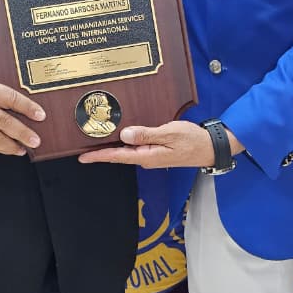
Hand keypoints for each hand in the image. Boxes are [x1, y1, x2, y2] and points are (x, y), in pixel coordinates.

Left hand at [78, 120, 242, 168]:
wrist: (210, 147)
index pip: (118, 156)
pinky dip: (125, 143)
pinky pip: (136, 148)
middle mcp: (147, 158)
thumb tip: (125, 134)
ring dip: (112, 147)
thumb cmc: (193, 140)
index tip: (82, 157)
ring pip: (127, 151)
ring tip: (96, 141)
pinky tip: (120, 137)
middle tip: (83, 148)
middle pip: (119, 155)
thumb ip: (146, 134)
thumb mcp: (169, 133)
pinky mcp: (156, 151)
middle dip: (101, 152)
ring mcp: (151, 156)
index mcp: (148, 156)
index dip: (99, 156)